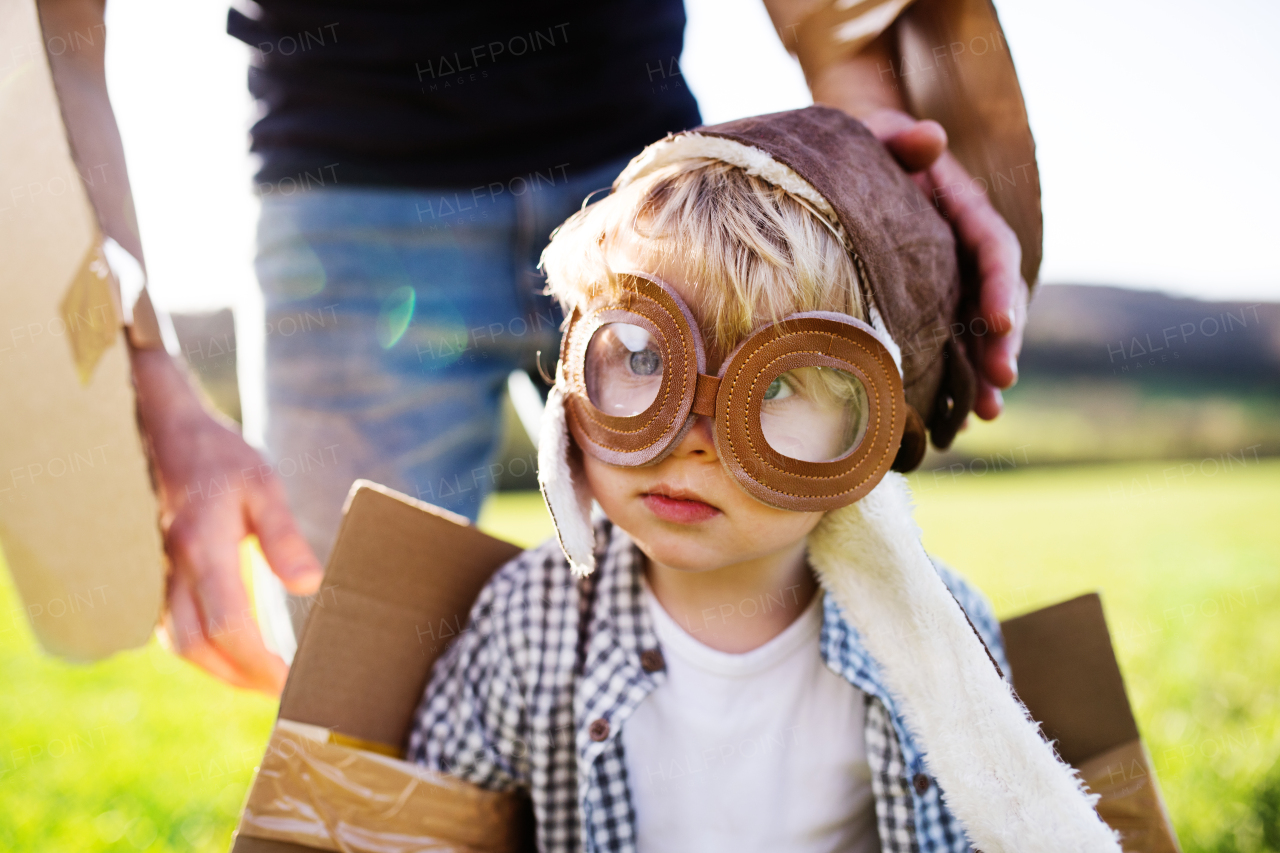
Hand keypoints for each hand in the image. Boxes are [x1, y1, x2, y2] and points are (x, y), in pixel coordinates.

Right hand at [132, 348, 322, 693]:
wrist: (164, 432)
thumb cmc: (221, 458)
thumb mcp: (264, 485)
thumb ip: (284, 537)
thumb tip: (309, 585)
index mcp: (203, 549)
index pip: (229, 626)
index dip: (259, 662)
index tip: (290, 679)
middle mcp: (172, 569)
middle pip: (198, 647)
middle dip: (238, 678)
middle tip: (278, 691)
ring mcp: (156, 574)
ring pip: (178, 642)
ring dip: (217, 669)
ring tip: (258, 679)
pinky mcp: (152, 574)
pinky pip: (168, 625)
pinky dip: (199, 647)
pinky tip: (228, 649)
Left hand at [864, 108, 1028, 420]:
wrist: (846, 166)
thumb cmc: (863, 146)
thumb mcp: (878, 133)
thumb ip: (902, 137)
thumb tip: (930, 138)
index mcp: (964, 210)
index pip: (994, 248)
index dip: (1002, 285)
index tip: (1000, 320)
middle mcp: (965, 251)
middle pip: (997, 300)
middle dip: (1002, 344)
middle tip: (1000, 383)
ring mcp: (949, 282)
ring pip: (977, 333)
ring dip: (984, 374)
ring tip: (985, 416)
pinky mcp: (927, 306)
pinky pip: (947, 346)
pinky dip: (952, 380)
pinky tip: (950, 419)